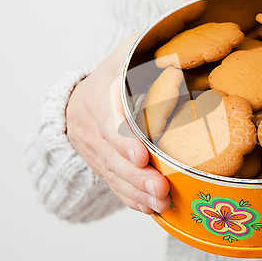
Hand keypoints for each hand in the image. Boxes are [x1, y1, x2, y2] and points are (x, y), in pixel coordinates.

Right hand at [66, 33, 170, 214]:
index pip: (109, 121)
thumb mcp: (127, 54)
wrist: (79, 99)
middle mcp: (91, 128)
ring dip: (138, 192)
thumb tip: (182, 53)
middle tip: (161, 188)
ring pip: (114, 176)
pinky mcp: (102, 166)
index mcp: (98, 97)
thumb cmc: (115, 74)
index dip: (123, 140)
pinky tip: (150, 208)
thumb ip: (147, 52)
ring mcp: (95, 151)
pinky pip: (114, 186)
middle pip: (112, 157)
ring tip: (161, 203)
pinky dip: (132, 199)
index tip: (141, 155)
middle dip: (137, 176)